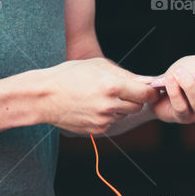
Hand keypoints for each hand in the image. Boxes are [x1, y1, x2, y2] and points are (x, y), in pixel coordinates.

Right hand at [40, 57, 156, 133]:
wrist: (44, 96)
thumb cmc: (70, 75)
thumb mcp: (98, 66)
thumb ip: (125, 74)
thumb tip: (148, 81)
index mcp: (112, 86)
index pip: (146, 94)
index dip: (151, 92)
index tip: (149, 89)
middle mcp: (110, 105)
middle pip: (138, 106)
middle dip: (135, 99)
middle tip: (122, 90)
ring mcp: (103, 120)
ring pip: (124, 114)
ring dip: (120, 107)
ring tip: (100, 96)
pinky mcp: (96, 129)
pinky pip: (111, 122)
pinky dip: (107, 115)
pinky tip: (92, 105)